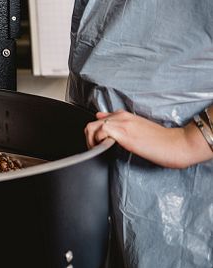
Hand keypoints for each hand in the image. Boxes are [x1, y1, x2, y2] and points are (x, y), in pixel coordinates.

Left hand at [84, 110, 212, 167]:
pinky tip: (106, 150)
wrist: (177, 144)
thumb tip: (104, 122)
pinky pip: (100, 133)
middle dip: (89, 139)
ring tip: (100, 152)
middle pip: (92, 124)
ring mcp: (122, 124)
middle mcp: (121, 117)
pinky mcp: (124, 133)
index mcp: (124, 116)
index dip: (95, 134)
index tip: (98, 144)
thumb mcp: (138, 130)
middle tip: (97, 151)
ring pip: (92, 127)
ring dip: (91, 141)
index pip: (99, 120)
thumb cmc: (161, 141)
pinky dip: (98, 142)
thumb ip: (122, 127)